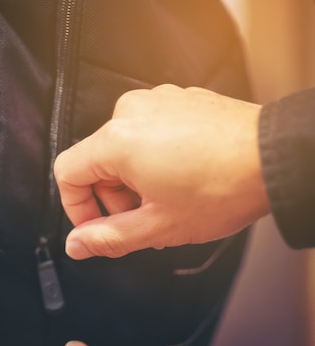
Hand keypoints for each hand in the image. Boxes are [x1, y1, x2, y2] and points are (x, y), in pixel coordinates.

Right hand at [55, 84, 269, 257]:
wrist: (278, 157)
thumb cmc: (223, 188)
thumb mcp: (159, 225)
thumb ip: (108, 238)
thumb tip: (76, 246)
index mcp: (117, 140)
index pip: (67, 172)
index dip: (76, 207)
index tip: (98, 226)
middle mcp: (131, 112)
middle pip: (97, 161)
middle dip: (115, 197)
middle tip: (148, 218)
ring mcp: (157, 101)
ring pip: (124, 147)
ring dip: (136, 179)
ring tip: (171, 198)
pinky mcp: (179, 100)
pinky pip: (150, 131)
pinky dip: (156, 157)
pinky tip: (185, 176)